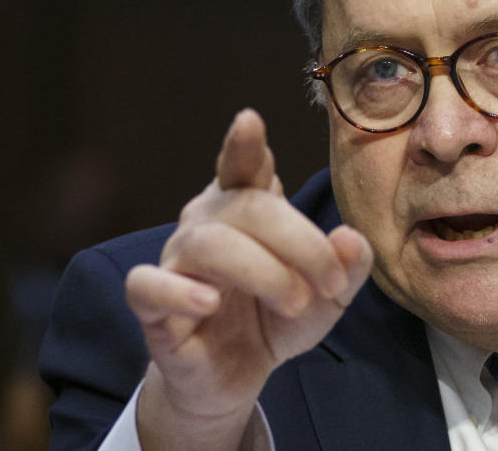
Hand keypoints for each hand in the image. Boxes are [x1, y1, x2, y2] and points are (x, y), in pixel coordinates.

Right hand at [125, 109, 371, 449]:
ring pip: (207, 242)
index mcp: (247, 208)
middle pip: (246, 207)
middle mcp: (207, 224)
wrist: (236, 376)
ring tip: (295, 301)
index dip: (243, 145)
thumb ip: (346, 266)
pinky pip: (147, 285)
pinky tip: (208, 303)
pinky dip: (177, 291)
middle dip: (299, 241)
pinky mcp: (152, 307)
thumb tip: (350, 238)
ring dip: (261, 270)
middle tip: (331, 281)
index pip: (241, 166)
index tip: (249, 121)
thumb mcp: (327, 296)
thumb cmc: (277, 318)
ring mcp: (177, 262)